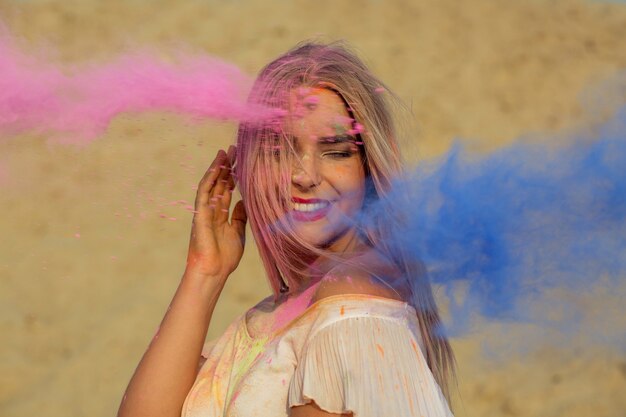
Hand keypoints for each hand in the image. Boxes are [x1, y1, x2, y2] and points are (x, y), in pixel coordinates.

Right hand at [185, 145, 246, 281]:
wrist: (214, 271)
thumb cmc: (225, 257)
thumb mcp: (237, 233)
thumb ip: (239, 217)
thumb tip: (243, 201)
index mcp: (221, 215)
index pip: (227, 190)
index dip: (233, 176)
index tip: (240, 161)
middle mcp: (212, 210)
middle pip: (219, 183)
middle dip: (226, 166)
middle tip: (234, 149)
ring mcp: (205, 211)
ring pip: (211, 184)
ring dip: (217, 168)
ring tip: (225, 152)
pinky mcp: (200, 213)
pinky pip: (204, 192)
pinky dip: (210, 179)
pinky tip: (216, 167)